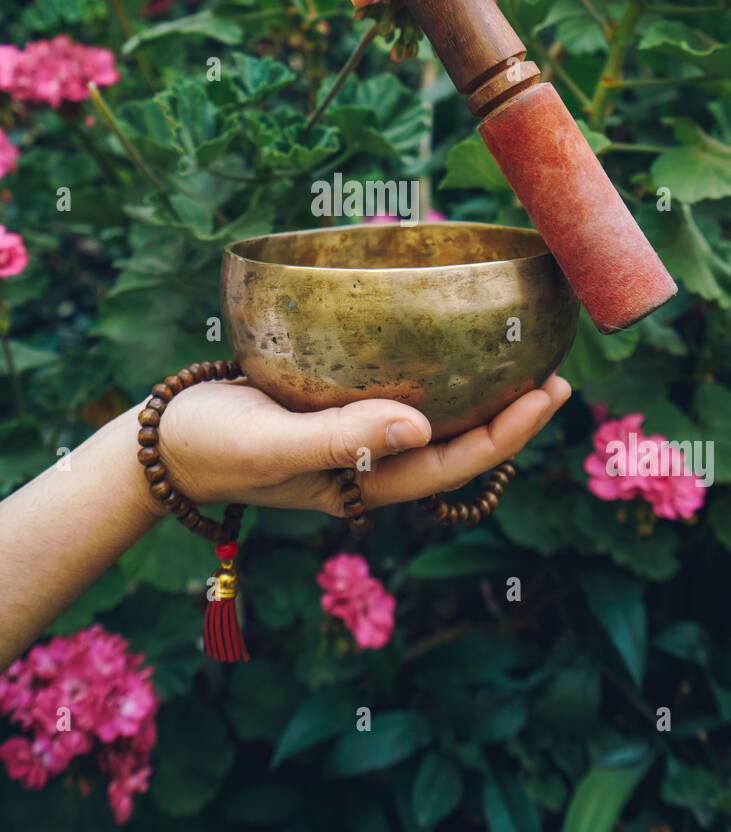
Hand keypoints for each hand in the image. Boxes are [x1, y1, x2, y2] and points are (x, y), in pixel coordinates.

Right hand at [156, 374, 571, 517]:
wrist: (160, 444)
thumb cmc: (211, 445)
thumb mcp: (271, 444)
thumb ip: (341, 439)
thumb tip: (422, 428)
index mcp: (364, 483)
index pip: (454, 463)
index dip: (509, 432)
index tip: (551, 390)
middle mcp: (370, 465)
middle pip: (456, 448)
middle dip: (509, 416)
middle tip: (555, 371)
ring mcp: (353, 440)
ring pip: (432, 424)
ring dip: (477, 397)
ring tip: (517, 360)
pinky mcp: (333, 411)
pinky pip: (397, 398)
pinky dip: (431, 377)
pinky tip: (442, 348)